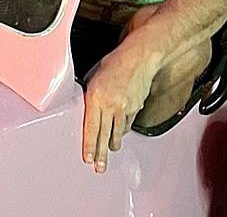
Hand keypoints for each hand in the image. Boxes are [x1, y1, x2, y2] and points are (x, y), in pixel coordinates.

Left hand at [81, 44, 159, 173]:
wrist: (139, 59)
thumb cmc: (115, 63)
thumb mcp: (93, 78)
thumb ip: (90, 96)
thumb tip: (87, 109)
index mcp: (96, 98)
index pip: (91, 128)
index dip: (90, 145)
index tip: (88, 158)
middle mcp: (111, 106)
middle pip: (105, 136)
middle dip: (102, 154)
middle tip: (100, 167)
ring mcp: (125, 108)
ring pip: (118, 133)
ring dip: (113, 144)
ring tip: (110, 153)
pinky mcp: (135, 108)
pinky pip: (127, 124)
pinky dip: (122, 130)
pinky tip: (120, 135)